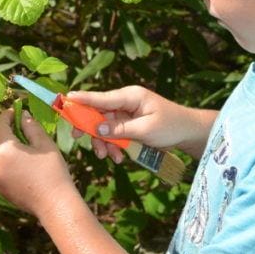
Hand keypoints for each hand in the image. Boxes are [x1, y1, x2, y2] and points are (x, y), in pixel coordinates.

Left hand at [0, 109, 76, 218]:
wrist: (54, 205)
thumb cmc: (53, 172)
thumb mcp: (44, 144)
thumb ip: (30, 126)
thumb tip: (22, 114)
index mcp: (4, 150)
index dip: (6, 115)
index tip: (14, 110)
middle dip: (7, 132)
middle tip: (22, 128)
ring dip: (6, 148)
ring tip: (25, 148)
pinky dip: (6, 162)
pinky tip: (22, 164)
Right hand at [66, 86, 215, 161]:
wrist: (189, 133)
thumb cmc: (172, 126)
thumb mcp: (146, 130)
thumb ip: (120, 129)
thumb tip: (98, 129)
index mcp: (130, 96)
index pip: (101, 97)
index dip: (82, 99)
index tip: (65, 100)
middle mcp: (125, 102)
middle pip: (98, 113)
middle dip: (91, 129)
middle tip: (79, 139)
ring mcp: (126, 114)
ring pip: (104, 127)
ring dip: (104, 142)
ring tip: (110, 157)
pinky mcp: (129, 125)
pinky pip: (114, 134)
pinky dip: (113, 145)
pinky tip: (118, 157)